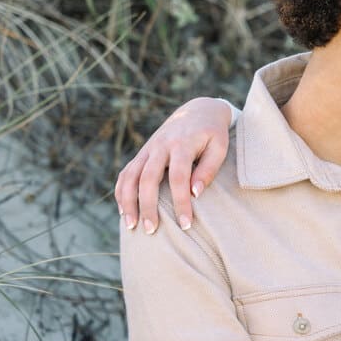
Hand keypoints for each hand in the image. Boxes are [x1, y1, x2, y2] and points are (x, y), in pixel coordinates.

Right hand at [115, 97, 233, 233]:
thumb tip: (195, 193)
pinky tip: (123, 211)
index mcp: (182, 144)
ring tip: (131, 226)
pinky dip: (121, 192)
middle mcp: (160, 146)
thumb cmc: (212, 133)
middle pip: (148, 179)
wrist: (198, 110)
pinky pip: (125, 173)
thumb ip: (208, 169)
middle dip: (147, 206)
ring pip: (130, 176)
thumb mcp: (219, 147)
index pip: (179, 177)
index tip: (185, 224)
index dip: (181, 202)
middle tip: (151, 230)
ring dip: (128, 202)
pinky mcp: (142, 153)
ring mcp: (148, 149)